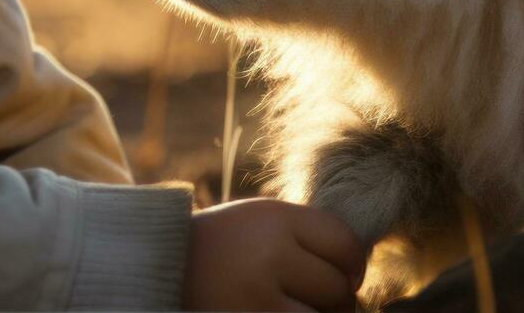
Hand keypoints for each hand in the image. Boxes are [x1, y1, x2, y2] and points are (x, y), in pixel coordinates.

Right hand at [181, 197, 367, 311]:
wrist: (162, 269)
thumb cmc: (223, 246)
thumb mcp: (261, 220)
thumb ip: (308, 234)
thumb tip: (361, 267)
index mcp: (275, 219)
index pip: (345, 243)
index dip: (355, 263)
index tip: (349, 273)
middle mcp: (269, 257)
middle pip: (337, 287)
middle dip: (336, 297)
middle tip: (319, 297)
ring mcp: (258, 300)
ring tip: (298, 307)